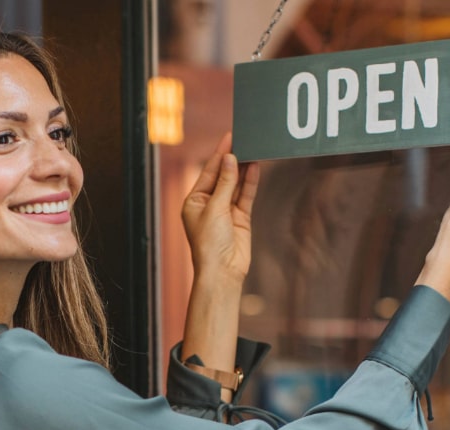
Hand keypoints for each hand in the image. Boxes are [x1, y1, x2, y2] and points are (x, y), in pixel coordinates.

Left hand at [182, 133, 261, 282]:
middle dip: (233, 159)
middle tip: (244, 139)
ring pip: (236, 184)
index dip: (219, 154)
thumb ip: (226, 183)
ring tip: (253, 149)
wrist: (222, 271)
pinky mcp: (240, 218)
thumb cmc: (209, 243)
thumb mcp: (215, 208)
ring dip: (244, 169)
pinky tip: (256, 167)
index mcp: (194, 201)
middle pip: (223, 176)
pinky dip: (251, 182)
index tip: (229, 137)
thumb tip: (231, 159)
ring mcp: (225, 211)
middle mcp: (208, 204)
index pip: (208, 172)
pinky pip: (246, 196)